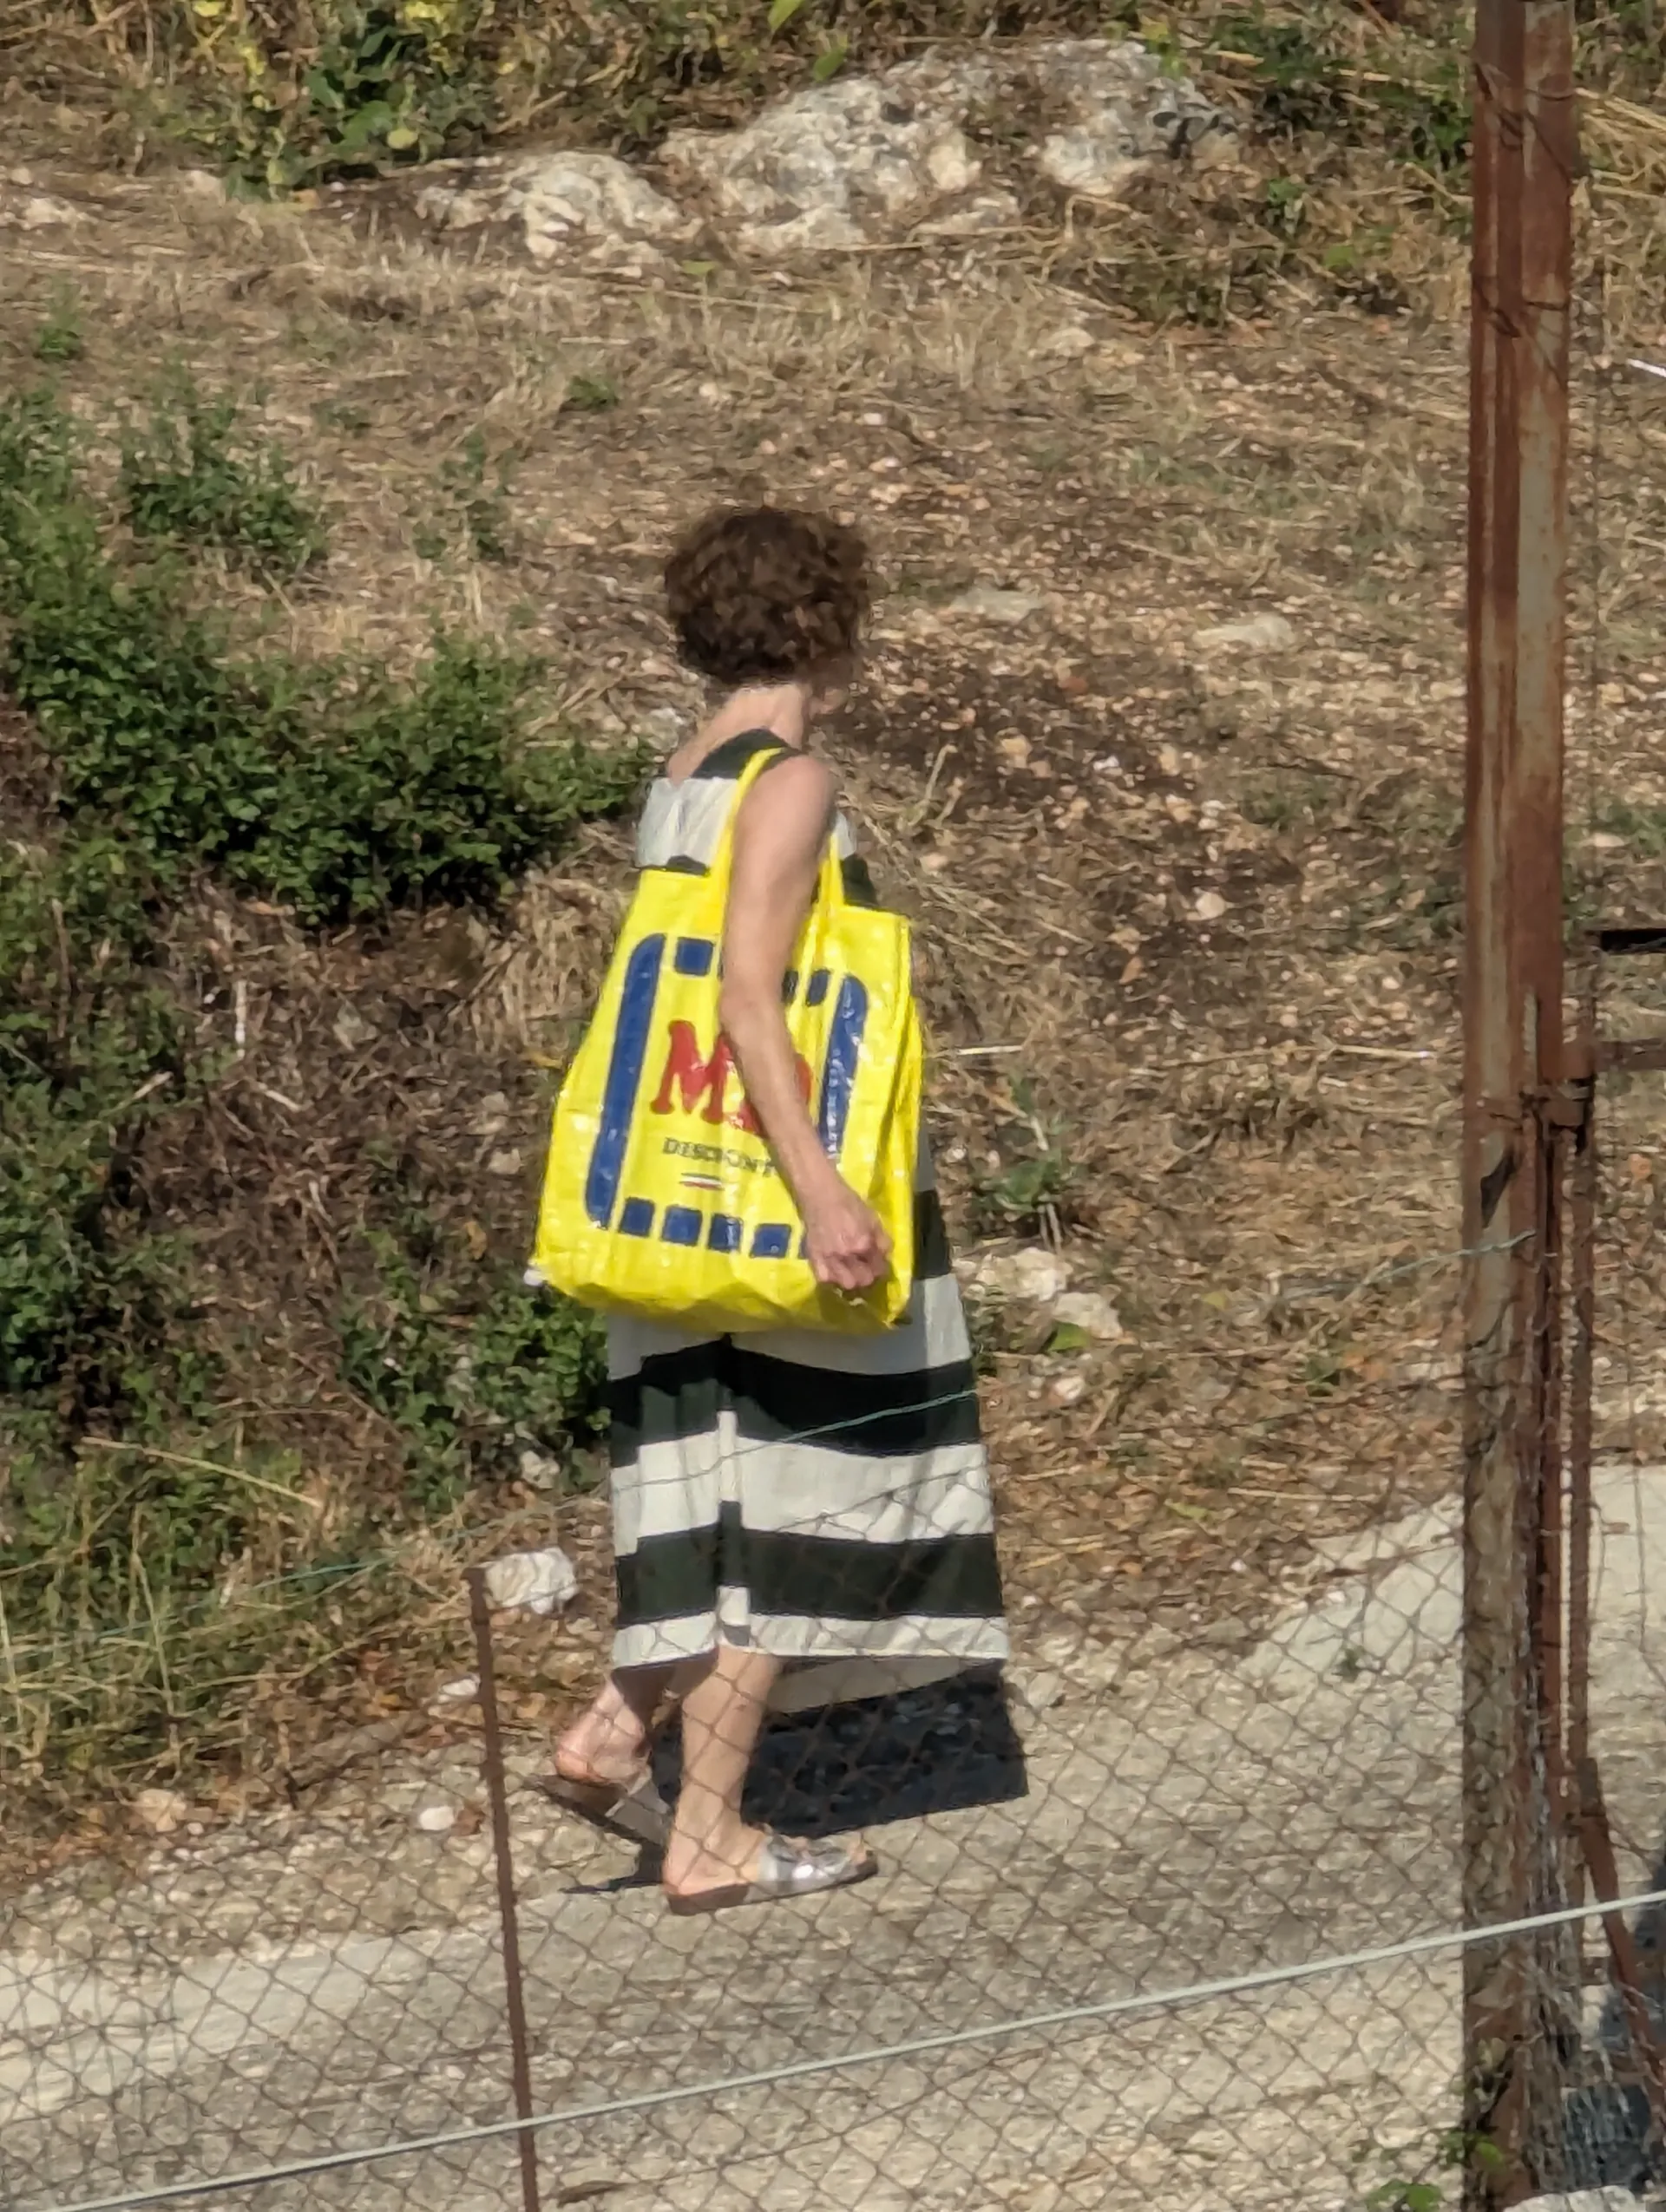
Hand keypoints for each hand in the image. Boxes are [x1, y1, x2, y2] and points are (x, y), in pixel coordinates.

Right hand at [802, 1176, 891, 1293]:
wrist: (821, 1195)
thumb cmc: (849, 1203)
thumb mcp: (873, 1218)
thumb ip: (882, 1239)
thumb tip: (886, 1256)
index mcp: (863, 1244)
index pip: (879, 1268)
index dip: (881, 1268)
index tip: (879, 1265)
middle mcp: (846, 1255)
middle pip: (864, 1280)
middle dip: (868, 1276)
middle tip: (866, 1268)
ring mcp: (829, 1258)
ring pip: (846, 1283)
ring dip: (852, 1279)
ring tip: (851, 1272)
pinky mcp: (814, 1257)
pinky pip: (824, 1278)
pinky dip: (832, 1277)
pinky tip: (835, 1270)